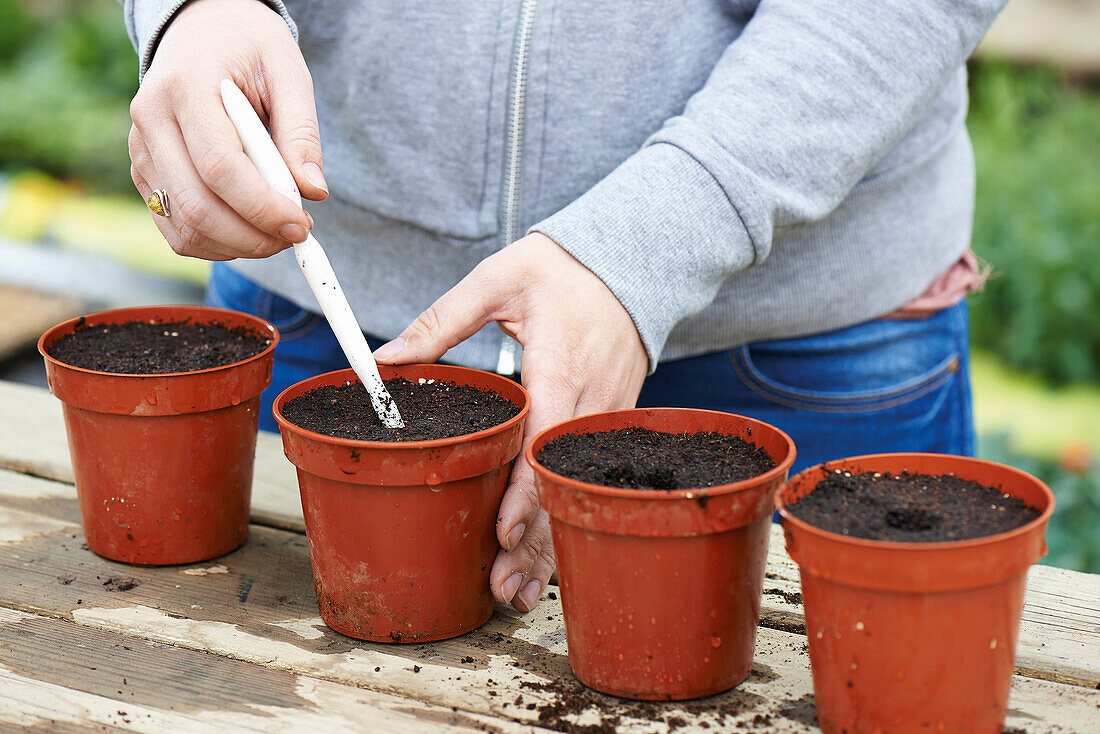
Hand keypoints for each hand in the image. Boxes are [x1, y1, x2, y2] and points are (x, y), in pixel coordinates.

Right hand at [128, 0, 325, 259]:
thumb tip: (313, 191)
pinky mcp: (144, 173)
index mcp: (185, 86)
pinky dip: (216, 244)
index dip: (262, 207)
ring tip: (277, 232)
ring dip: (238, 246)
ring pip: (185, 227)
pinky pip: (176, 230)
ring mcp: (141, 150)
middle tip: (296, 235)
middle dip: (254, 236)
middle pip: (197, 205)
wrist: (204, 31)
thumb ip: (302, 131)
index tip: (301, 224)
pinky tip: (249, 232)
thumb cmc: (250, 48)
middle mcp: (151, 120)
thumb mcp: (288, 72)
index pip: (220, 166)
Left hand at [374, 232, 648, 611]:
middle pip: (560, 484)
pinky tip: (544, 555)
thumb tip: (383, 359)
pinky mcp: (605, 424)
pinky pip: (581, 477)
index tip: (503, 532)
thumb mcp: (498, 280)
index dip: (524, 491)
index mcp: (561, 367)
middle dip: (535, 541)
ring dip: (551, 543)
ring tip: (518, 591)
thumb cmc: (562, 271)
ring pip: (576, 491)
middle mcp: (589, 402)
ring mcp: (603, 417)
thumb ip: (441, 319)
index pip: (542, 441)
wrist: (628, 265)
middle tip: (500, 585)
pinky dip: (565, 517)